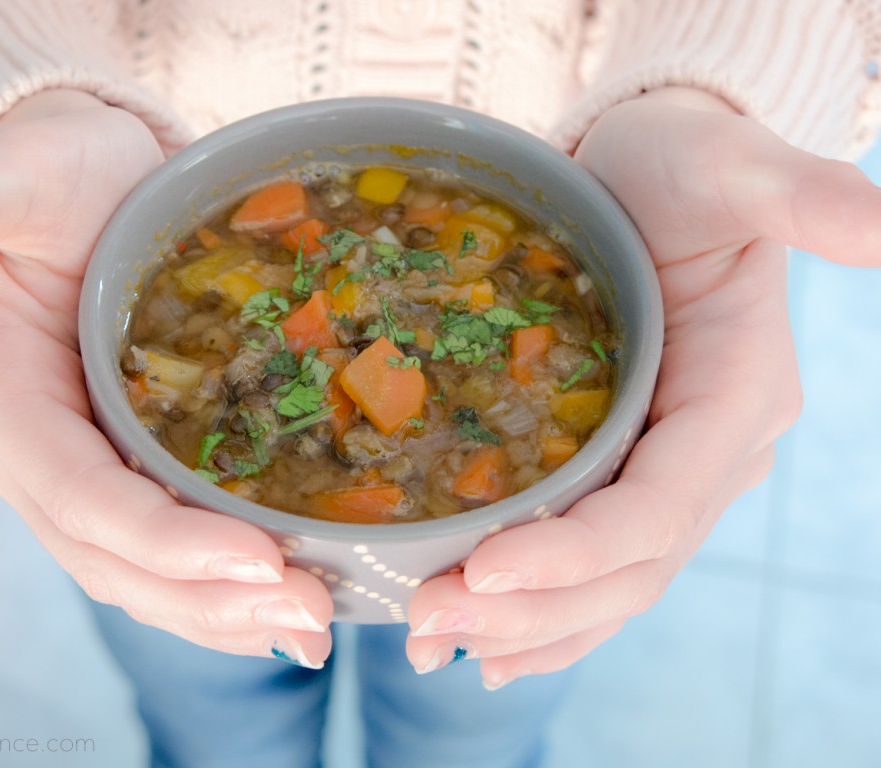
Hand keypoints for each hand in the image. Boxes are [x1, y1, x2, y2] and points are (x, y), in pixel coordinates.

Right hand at [0, 90, 332, 666]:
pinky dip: (213, 587)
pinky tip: (275, 604)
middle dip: (208, 595)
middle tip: (307, 611)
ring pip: (137, 573)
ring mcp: (76, 471)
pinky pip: (158, 550)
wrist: (96, 180)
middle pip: (113, 557)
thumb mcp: (15, 176)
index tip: (257, 560)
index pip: (80, 495)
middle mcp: (31, 455)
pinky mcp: (121, 469)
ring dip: (220, 611)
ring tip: (307, 625)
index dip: (164, 539)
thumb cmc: (60, 173)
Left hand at [405, 87, 880, 685]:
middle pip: (630, 565)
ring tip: (435, 645)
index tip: (483, 570)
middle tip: (429, 621)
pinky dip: (546, 614)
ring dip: (524, 625)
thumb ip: (801, 194)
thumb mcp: (736, 167)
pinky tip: (486, 647)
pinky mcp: (628, 470)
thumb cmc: (686, 166)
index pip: (662, 505)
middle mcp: (710, 453)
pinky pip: (596, 565)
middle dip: (532, 606)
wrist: (654, 174)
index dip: (579, 551)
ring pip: (610, 582)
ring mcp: (669, 470)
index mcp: (736, 398)